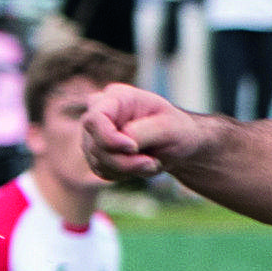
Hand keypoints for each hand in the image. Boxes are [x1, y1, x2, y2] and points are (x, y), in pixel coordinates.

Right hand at [82, 83, 204, 183]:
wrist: (176, 145)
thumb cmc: (176, 130)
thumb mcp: (170, 128)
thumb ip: (144, 132)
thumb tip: (123, 140)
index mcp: (117, 96)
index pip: (95, 118)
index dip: (109, 137)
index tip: (134, 148)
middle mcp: (99, 112)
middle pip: (95, 143)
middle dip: (123, 160)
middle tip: (152, 163)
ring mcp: (94, 133)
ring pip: (98, 161)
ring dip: (128, 168)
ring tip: (152, 162)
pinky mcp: (96, 153)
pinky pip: (103, 170)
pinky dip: (124, 173)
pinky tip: (141, 164)